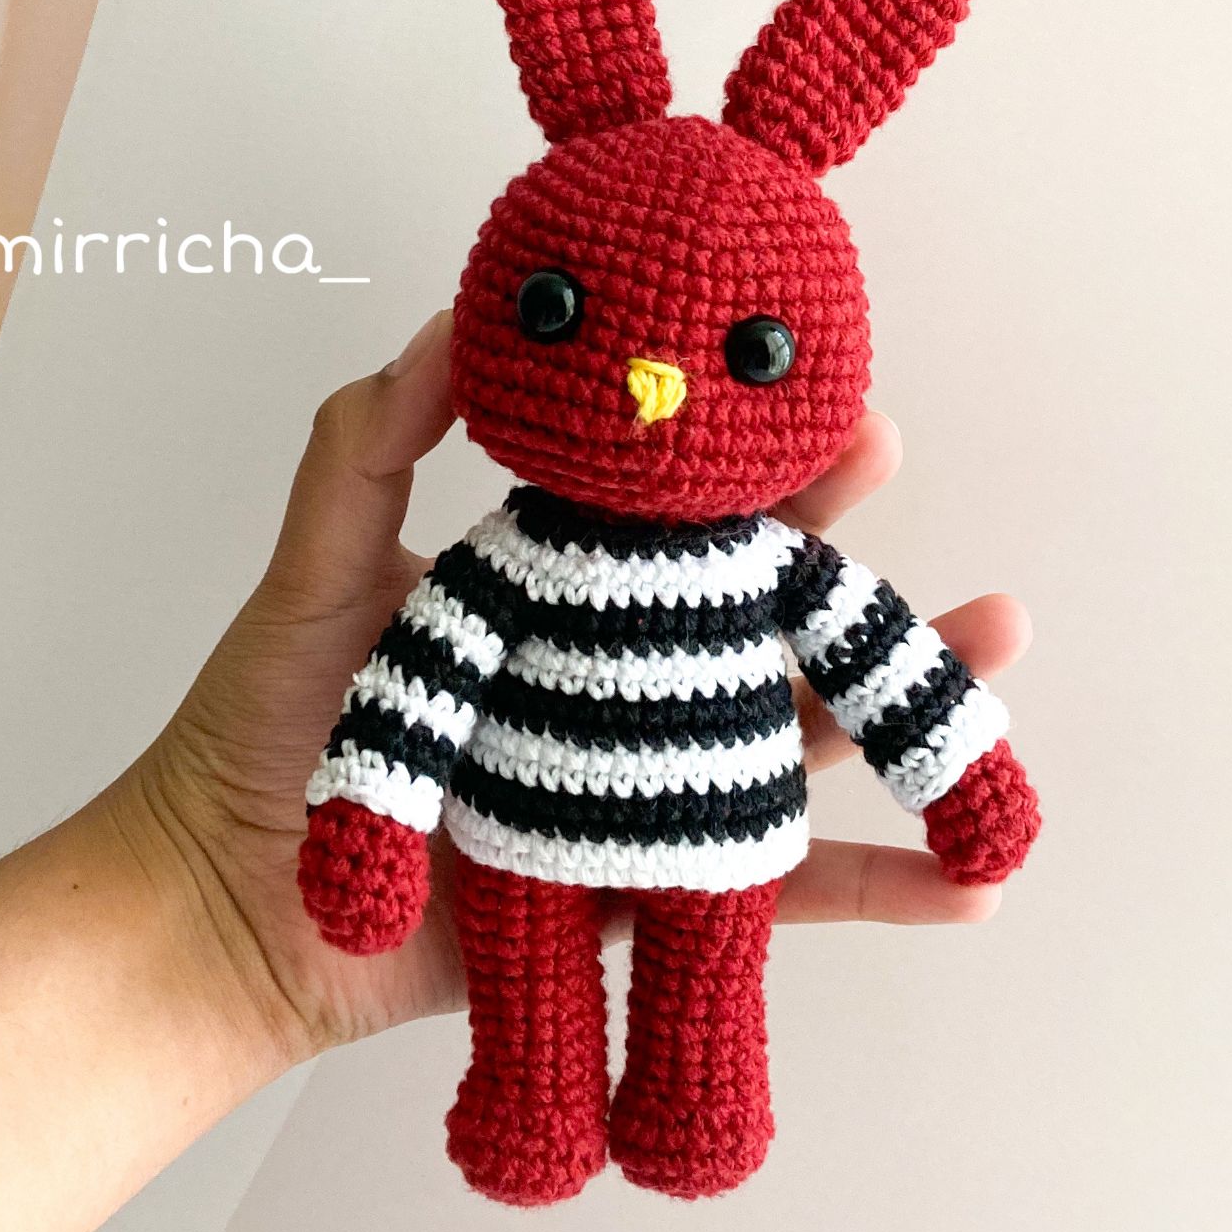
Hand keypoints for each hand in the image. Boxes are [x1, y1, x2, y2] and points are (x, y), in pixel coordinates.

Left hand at [108, 311, 1033, 1062]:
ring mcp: (637, 790)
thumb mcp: (318, 569)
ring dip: (904, 707)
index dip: (771, 476)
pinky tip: (969, 892)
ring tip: (1001, 644)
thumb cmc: (261, 734)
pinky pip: (772, 897)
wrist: (230, 913)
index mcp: (561, 603)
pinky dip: (873, 896)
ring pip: (796, 744)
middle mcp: (614, 688)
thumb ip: (373, 445)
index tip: (848, 414)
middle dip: (854, 565)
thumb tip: (460, 319)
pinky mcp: (644, 895)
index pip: (686, 524)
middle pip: (759, 620)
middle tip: (938, 517)